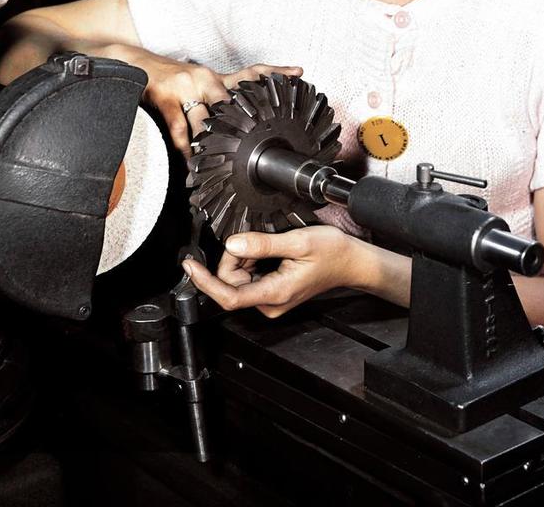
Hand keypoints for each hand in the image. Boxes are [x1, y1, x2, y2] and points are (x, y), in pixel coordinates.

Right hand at [112, 47, 302, 158]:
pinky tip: (191, 161)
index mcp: (216, 78)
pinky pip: (180, 130)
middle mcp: (205, 79)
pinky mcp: (165, 99)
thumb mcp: (196, 84)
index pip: (251, 73)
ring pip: (207, 120)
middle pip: (232, 101)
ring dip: (215, 141)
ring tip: (227, 160)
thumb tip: (238, 120)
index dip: (276, 72)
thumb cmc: (169, 79)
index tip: (299, 73)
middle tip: (261, 139)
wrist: (132, 62)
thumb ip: (216, 100)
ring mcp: (185, 88)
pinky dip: (186, 149)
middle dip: (245, 121)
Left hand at [181, 226, 362, 317]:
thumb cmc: (333, 253)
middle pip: (231, 283)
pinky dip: (252, 261)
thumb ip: (263, 244)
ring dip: (245, 259)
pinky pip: (249, 277)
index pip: (229, 296)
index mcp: (275, 292)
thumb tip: (232, 245)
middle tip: (257, 240)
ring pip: (239, 279)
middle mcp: (270, 302)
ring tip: (271, 246)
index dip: (205, 281)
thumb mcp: (298, 241)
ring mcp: (271, 299)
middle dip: (235, 258)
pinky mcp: (272, 292)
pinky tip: (271, 252)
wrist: (352, 262)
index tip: (191, 266)